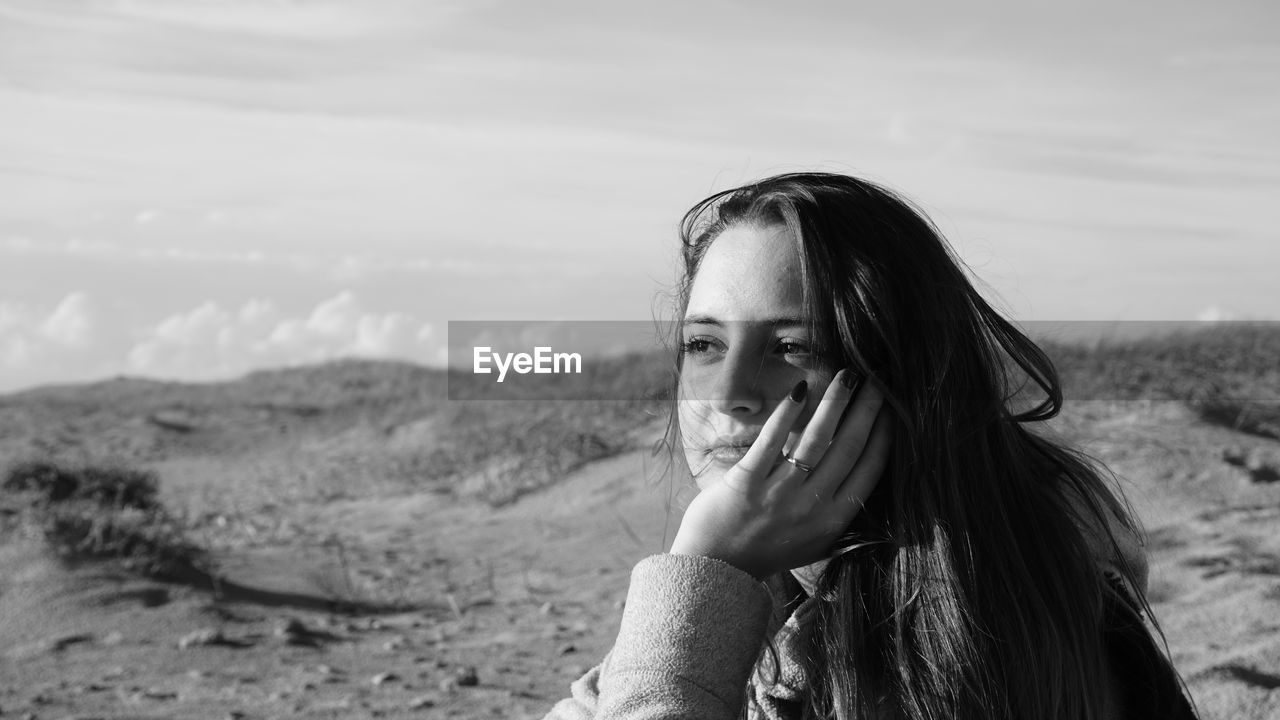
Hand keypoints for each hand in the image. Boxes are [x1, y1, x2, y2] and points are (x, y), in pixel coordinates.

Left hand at [670, 369, 890, 579]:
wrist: (714, 569)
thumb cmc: (766, 552)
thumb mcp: (813, 543)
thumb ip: (837, 515)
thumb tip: (867, 481)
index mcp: (833, 522)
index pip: (869, 470)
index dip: (884, 436)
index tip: (892, 408)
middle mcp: (811, 508)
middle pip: (848, 448)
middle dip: (866, 410)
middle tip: (877, 380)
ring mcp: (778, 495)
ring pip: (816, 440)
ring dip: (835, 403)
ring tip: (847, 375)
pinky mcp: (746, 482)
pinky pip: (772, 441)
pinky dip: (788, 413)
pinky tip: (801, 389)